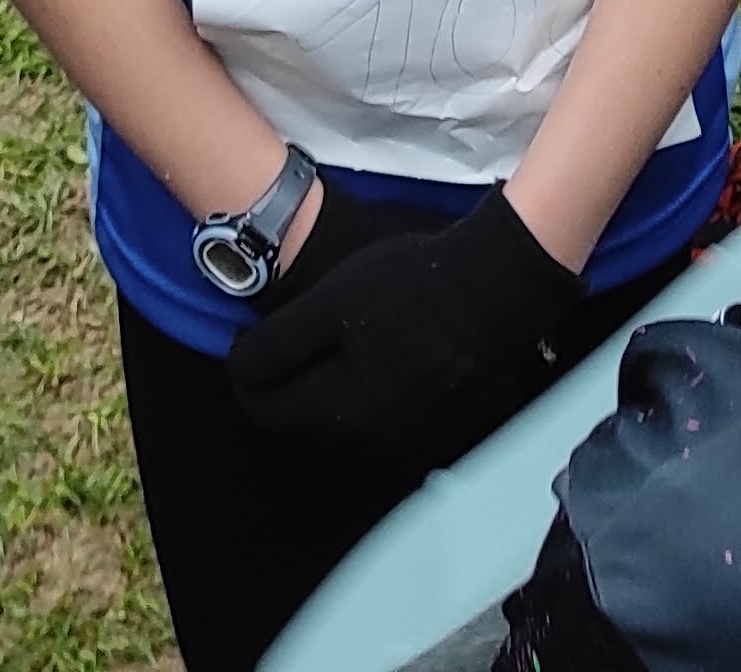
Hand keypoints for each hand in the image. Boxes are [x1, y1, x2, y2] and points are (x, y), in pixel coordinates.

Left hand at [227, 188, 587, 472]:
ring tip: (348, 356)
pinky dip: (372, 414)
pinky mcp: (441, 444)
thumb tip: (240, 375)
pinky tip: (385, 374)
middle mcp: (372, 450)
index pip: (265, 413)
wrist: (499, 289)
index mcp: (340, 415)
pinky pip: (385, 441)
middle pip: (303, 429)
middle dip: (293, 390)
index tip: (255, 344)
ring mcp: (411, 452)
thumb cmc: (413, 286)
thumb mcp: (329, 302)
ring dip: (331, 406)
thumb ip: (274, 349)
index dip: (250, 374)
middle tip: (306, 343)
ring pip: (343, 439)